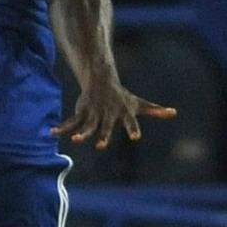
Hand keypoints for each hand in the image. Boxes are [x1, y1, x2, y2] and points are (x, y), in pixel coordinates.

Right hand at [54, 81, 176, 148]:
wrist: (102, 80)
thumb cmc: (123, 96)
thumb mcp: (139, 103)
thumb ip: (155, 110)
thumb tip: (173, 112)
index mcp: (123, 113)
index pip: (130, 122)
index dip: (133, 129)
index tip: (136, 137)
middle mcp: (108, 114)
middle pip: (106, 127)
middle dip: (103, 135)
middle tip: (100, 146)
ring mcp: (94, 113)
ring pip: (87, 125)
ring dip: (81, 133)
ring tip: (75, 139)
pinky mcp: (82, 112)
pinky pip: (71, 121)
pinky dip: (63, 127)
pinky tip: (53, 133)